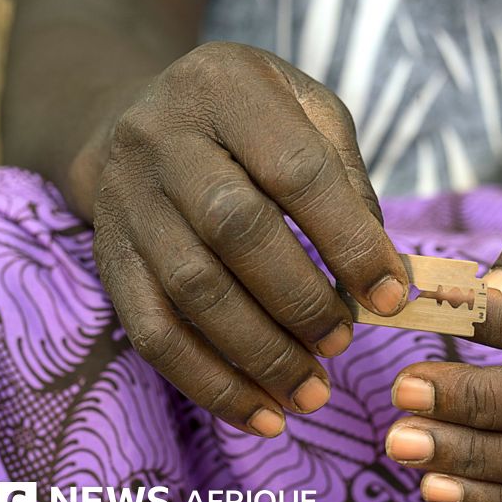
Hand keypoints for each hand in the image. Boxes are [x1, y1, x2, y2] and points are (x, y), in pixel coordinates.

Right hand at [92, 42, 409, 437]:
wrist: (141, 117)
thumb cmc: (248, 120)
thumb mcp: (305, 112)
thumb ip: (347, 180)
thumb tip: (386, 273)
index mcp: (227, 87)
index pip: (296, 170)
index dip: (349, 239)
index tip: (392, 296)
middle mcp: (163, 137)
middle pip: (234, 229)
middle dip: (300, 299)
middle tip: (344, 344)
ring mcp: (126, 200)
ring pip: (191, 289)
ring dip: (260, 354)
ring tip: (311, 393)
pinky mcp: (109, 257)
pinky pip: (152, 332)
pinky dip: (210, 383)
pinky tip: (260, 414)